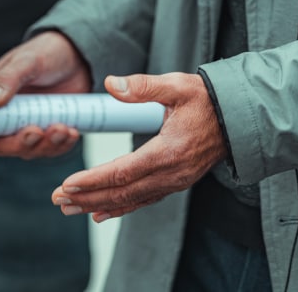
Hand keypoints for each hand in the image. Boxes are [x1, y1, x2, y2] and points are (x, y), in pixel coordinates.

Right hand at [0, 30, 91, 158]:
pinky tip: (71, 132)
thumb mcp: (27, 60)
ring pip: (28, 150)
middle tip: (36, 131)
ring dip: (44, 146)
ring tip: (62, 127)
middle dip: (18, 144)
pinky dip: (60, 146)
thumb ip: (8, 79)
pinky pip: (51, 149)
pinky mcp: (49, 130)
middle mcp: (5, 115)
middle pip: (1, 145)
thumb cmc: (46, 52)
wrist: (78, 55)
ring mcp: (27, 124)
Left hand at [51, 73, 226, 222]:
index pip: (123, 172)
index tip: (68, 184)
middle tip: (57, 199)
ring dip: (98, 205)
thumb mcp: (176, 85)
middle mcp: (172, 173)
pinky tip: (99, 212)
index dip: (94, 180)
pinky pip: (144, 199)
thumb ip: (142, 86)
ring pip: (131, 200)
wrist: (239, 117)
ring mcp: (175, 181)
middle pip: (123, 192)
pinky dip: (120, 208)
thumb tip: (109, 84)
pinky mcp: (176, 182)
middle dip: (88, 197)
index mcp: (169, 151)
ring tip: (69, 208)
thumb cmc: (206, 99)